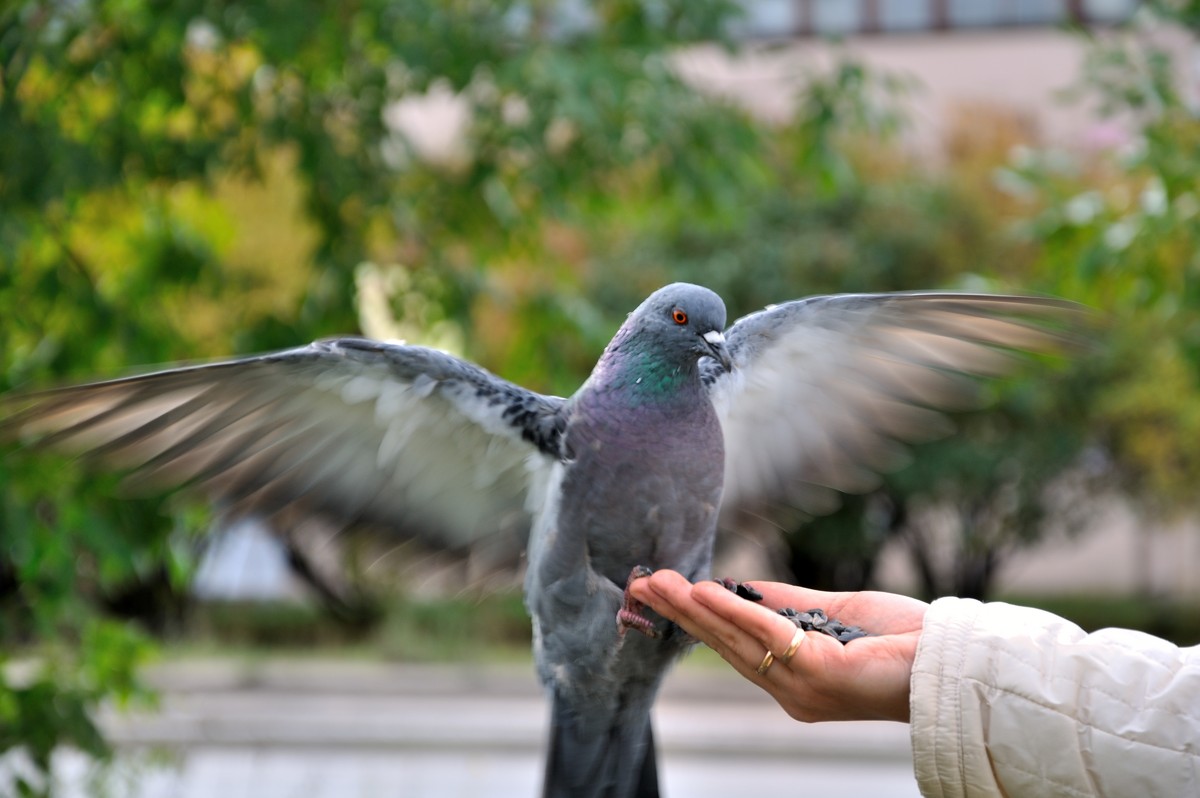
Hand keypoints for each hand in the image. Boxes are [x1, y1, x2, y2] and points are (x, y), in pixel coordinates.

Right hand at [630, 570, 927, 722]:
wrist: (951, 661)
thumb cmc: (899, 639)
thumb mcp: (829, 614)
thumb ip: (784, 604)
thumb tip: (737, 586)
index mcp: (790, 679)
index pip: (730, 645)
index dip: (693, 618)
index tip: (658, 593)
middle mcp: (789, 690)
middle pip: (723, 644)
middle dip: (680, 612)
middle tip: (642, 585)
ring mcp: (802, 687)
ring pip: (736, 640)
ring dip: (694, 608)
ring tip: (659, 584)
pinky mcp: (820, 675)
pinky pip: (768, 636)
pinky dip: (734, 611)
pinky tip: (703, 591)